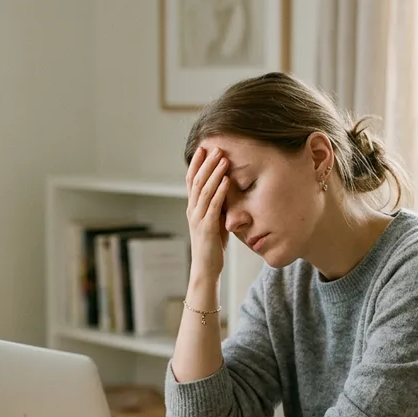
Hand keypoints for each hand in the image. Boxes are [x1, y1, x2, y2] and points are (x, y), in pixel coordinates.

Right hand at [185, 147, 231, 279]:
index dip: (196, 164)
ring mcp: (198, 219)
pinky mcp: (206, 228)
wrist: (205, 268)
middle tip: (216, 148)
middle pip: (196, 181)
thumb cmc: (212, 245)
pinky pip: (213, 206)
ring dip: (214, 173)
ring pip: (204, 191)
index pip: (190, 181)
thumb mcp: (214, 221)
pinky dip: (220, 192)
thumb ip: (217, 206)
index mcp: (192, 208)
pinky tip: (227, 181)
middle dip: (206, 163)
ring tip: (223, 159)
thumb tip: (226, 189)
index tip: (202, 148)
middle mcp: (192, 211)